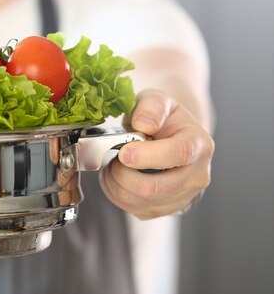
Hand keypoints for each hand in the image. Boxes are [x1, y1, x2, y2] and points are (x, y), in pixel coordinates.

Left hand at [100, 89, 214, 219]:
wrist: (170, 137)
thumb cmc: (163, 119)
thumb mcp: (157, 101)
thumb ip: (150, 108)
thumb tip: (144, 124)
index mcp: (199, 144)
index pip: (179, 154)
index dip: (147, 156)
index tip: (123, 152)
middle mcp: (197, 175)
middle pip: (155, 188)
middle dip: (122, 174)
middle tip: (112, 158)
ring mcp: (184, 196)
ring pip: (142, 202)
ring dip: (116, 185)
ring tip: (112, 167)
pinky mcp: (167, 209)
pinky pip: (136, 210)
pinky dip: (117, 195)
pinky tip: (117, 179)